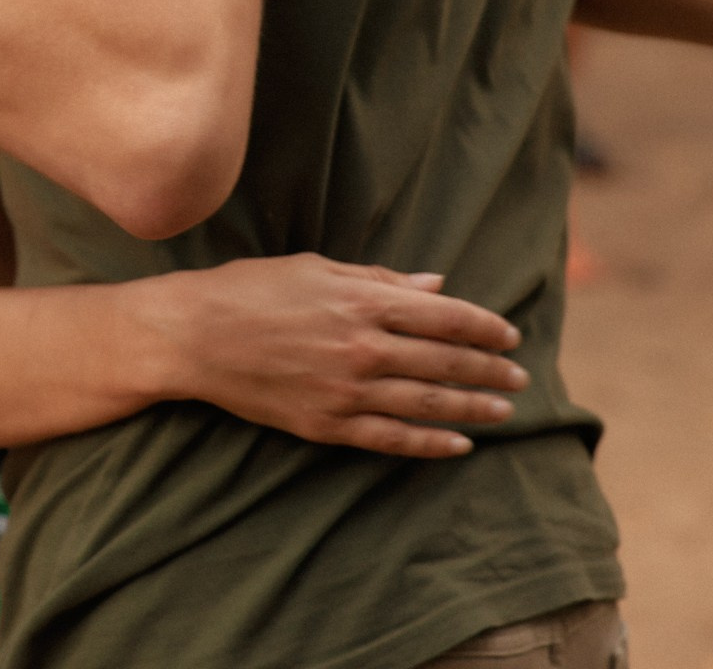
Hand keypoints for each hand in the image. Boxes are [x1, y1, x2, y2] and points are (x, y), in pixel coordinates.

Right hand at [146, 254, 528, 457]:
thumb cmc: (250, 290)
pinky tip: (459, 445)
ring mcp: (346, 391)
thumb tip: (434, 285)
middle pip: (446, 360)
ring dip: (474, 407)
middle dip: (490, 369)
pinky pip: (391, 439)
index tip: (509, 334)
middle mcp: (362, 348)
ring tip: (504, 410)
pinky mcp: (326, 424)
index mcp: (362, 302)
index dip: (485, 326)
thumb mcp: (316, 268)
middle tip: (519, 375)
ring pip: (428, 402)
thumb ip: (379, 279)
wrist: (193, 335)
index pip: (446, 316)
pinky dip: (430, 444)